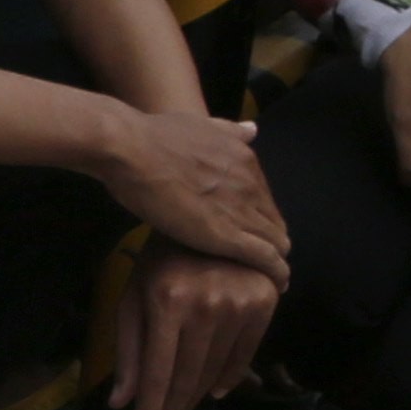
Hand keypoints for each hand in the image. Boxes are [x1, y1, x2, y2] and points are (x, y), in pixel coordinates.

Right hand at [89, 102, 285, 275]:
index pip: (265, 198)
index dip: (261, 218)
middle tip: (262, 262)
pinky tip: (278, 286)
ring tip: (272, 279)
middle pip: (275, 222)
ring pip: (277, 242)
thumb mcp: (201, 124)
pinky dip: (276, 273)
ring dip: (277, 261)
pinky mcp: (228, 236)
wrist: (132, 149)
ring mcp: (241, 210)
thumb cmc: (153, 137)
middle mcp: (251, 184)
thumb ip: (228, 129)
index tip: (254, 233)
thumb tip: (252, 129)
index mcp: (245, 160)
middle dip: (272, 242)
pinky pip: (267, 259)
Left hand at [112, 241, 277, 409]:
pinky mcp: (264, 303)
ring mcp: (239, 305)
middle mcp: (206, 306)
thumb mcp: (134, 298)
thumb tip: (120, 403)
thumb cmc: (161, 260)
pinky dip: (228, 378)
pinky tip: (213, 393)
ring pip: (215, 371)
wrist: (210, 220)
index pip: (158, 373)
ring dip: (195, 398)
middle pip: (187, 378)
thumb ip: (129, 351)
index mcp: (167, 303)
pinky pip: (244, 355)